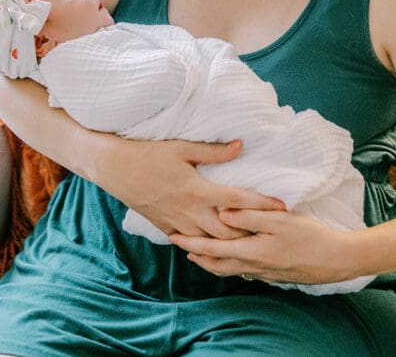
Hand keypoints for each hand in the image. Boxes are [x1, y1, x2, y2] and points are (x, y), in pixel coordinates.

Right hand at [101, 138, 285, 239]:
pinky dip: (208, 249)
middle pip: (228, 232)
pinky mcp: (165, 227)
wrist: (114, 168)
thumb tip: (240, 146)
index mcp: (197, 190)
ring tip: (251, 245)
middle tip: (272, 234)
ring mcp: (176, 223)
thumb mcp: (181, 147)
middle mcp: (189, 211)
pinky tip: (219, 250)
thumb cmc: (148, 153)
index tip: (282, 206)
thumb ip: (212, 151)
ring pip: (210, 244)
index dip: (262, 204)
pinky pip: (191, 244)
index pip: (237, 200)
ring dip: (231, 246)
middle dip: (251, 235)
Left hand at [169, 208, 359, 284]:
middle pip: (215, 263)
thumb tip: (221, 213)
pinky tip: (232, 258)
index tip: (172, 236)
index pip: (211, 249)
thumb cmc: (310, 236)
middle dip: (195, 255)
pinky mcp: (273, 274)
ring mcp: (263, 272)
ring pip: (228, 270)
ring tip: (198, 253)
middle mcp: (253, 266)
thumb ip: (249, 215)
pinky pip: (243, 271)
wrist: (336, 259)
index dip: (190, 243)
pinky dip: (228, 264)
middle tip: (178, 244)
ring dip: (210, 262)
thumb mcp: (279, 219)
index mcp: (250, 251)